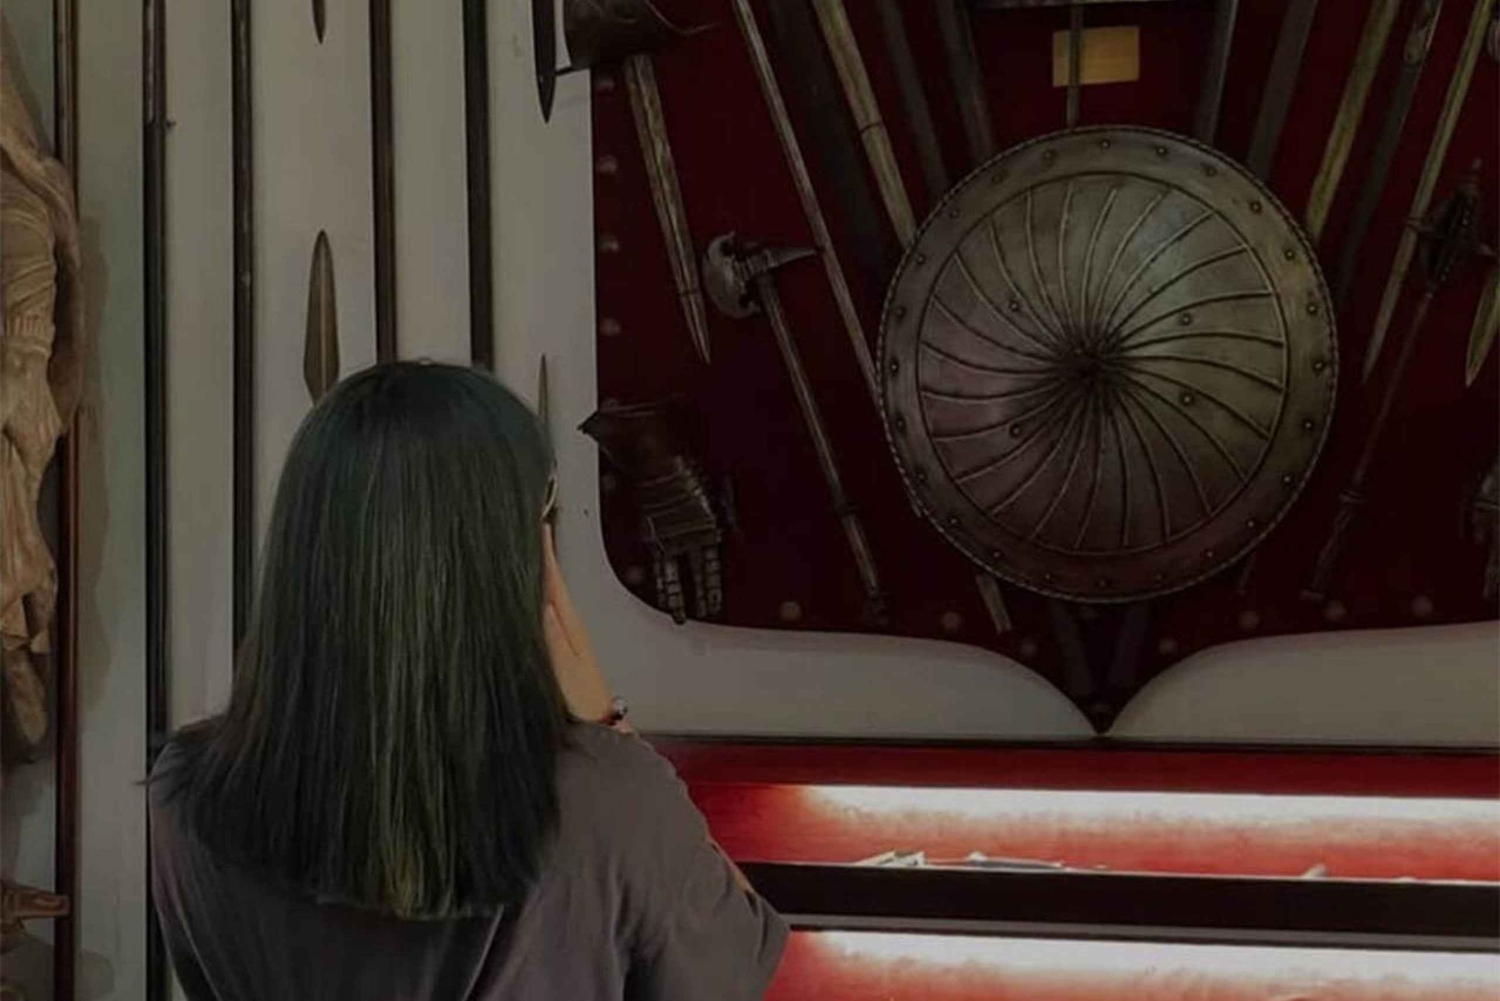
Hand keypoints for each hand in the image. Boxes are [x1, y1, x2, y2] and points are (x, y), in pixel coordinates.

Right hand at [542, 525, 614, 721]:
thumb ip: (555, 641)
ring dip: (543, 575)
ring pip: (552, 597)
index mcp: (571, 628)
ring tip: (532, 554)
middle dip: (544, 557)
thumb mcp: (568, 672)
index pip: (555, 583)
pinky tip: (535, 596)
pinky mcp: (565, 648)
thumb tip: (545, 608)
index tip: (540, 530)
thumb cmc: (585, 704)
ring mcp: (569, 638)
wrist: (598, 726)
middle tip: (533, 532)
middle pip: (553, 584)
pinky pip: (549, 613)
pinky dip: (542, 597)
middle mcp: (571, 628)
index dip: (546, 556)